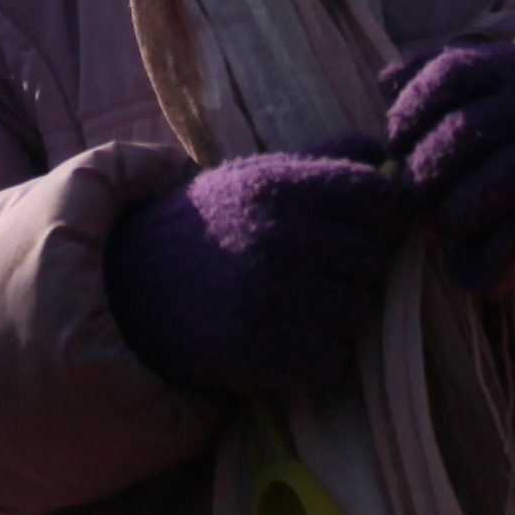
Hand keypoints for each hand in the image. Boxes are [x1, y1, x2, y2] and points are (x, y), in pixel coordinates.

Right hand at [102, 148, 410, 395]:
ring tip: (303, 309)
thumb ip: (324, 158)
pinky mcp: (260, 352)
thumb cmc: (207, 227)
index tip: (369, 229)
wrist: (127, 289)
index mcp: (283, 186)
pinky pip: (335, 363)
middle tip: (323, 275)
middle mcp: (280, 236)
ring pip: (362, 313)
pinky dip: (320, 361)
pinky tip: (290, 343)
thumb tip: (386, 152)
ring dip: (341, 318)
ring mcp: (271, 296)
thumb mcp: (256, 177)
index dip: (387, 217)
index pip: (382, 199)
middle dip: (360, 271)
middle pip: (377, 260)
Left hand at [382, 40, 514, 292]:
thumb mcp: (484, 74)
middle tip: (418, 193)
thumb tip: (387, 82)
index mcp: (502, 69)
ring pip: (487, 189)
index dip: (410, 112)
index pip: (446, 78)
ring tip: (447, 223)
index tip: (395, 142)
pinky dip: (488, 259)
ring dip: (453, 218)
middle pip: (459, 136)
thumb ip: (431, 72)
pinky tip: (468, 270)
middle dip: (425, 173)